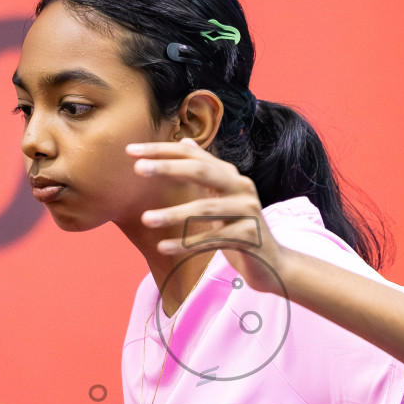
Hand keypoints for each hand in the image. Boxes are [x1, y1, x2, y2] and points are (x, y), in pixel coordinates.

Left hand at [129, 138, 292, 294]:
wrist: (272, 263)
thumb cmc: (239, 229)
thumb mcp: (221, 198)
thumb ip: (204, 171)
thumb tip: (184, 140)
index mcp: (230, 176)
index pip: (193, 155)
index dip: (162, 150)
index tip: (131, 151)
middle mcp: (241, 187)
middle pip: (201, 170)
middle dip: (168, 167)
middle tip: (137, 169)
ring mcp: (248, 211)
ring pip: (205, 208)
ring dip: (173, 214)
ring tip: (146, 219)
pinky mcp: (249, 236)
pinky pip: (212, 238)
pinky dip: (186, 243)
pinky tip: (162, 247)